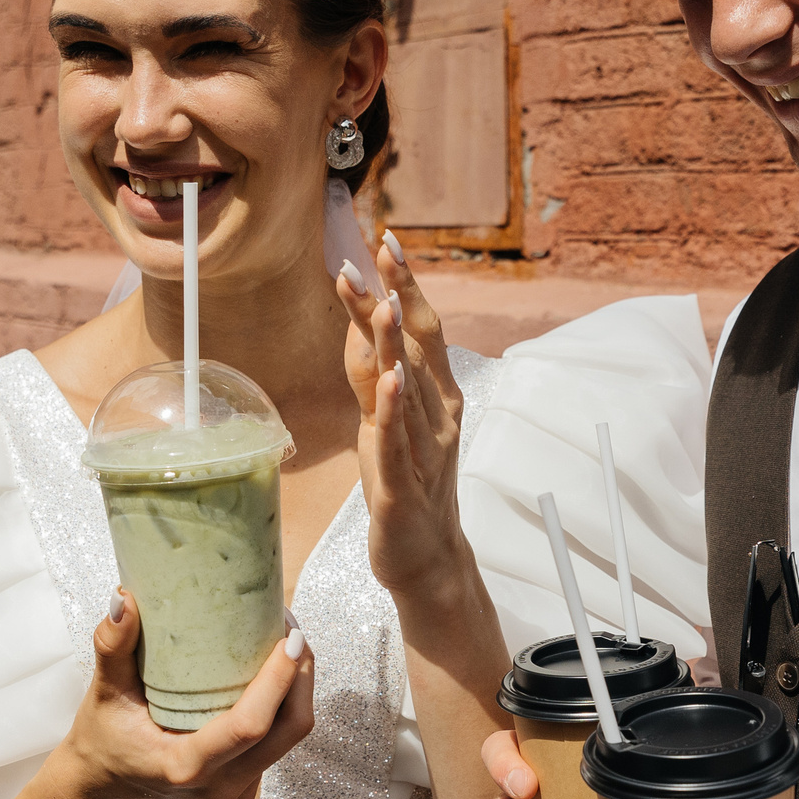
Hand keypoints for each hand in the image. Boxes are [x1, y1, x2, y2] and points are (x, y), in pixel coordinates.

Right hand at [42, 590, 316, 798]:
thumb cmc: (104, 740)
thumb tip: (124, 600)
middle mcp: (221, 785)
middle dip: (301, 675)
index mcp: (186, 766)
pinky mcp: (247, 784)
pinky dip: (286, 703)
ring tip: (286, 639)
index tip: (290, 637)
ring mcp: (238, 791)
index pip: (250, 726)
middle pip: (289, 729)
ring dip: (298, 686)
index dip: (279, 680)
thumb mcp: (104, 693)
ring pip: (291, 735)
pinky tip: (275, 669)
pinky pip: (281, 740)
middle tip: (291, 627)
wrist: (104, 788)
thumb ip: (112, 646)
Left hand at [337, 233, 471, 607]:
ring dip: (394, 344)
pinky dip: (393, 411)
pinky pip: (396, 442)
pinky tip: (392, 381)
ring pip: (409, 388)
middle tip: (385, 249)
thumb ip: (375, 378)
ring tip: (382, 302)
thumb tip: (360, 328)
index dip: (408, 285)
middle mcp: (438, 418)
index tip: (390, 240)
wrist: (427, 559)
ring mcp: (423, 452)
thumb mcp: (387, 423)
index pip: (424, 330)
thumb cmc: (407, 485)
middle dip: (401, 296)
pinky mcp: (401, 487)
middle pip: (419, 346)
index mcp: (438, 399)